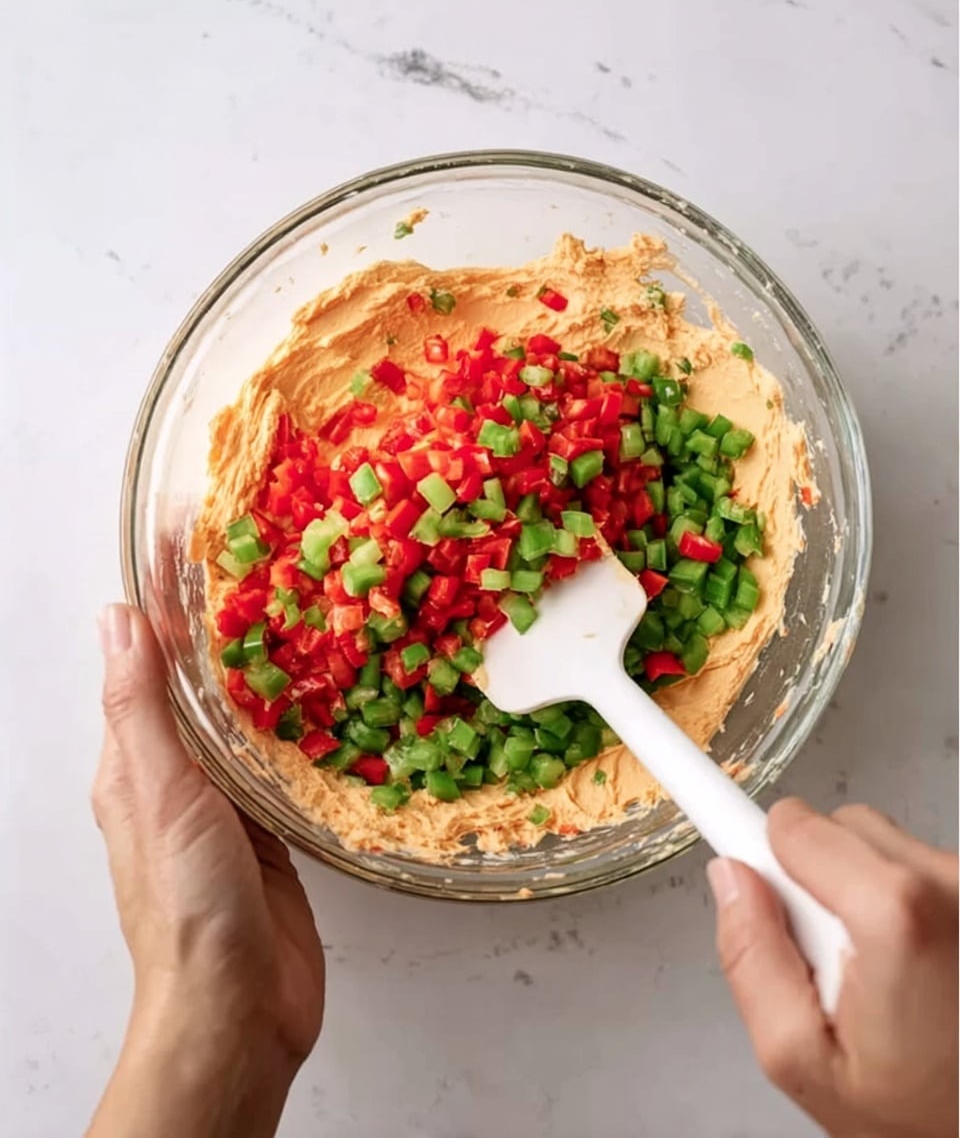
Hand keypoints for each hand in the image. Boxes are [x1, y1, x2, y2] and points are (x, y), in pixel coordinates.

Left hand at [87, 604, 323, 1137]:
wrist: (238, 1006)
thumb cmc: (188, 905)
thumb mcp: (160, 792)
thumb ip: (140, 708)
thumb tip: (116, 620)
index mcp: (135, 765)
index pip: (147, 667)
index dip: (169, 609)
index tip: (204, 548)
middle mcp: (179, 780)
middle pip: (202, 692)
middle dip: (232, 637)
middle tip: (279, 575)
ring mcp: (228, 807)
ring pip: (249, 725)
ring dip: (273, 680)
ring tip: (317, 621)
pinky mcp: (274, 832)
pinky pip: (286, 767)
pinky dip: (304, 732)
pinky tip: (336, 706)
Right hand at [709, 798, 957, 1137]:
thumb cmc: (922, 1117)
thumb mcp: (801, 1060)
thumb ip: (752, 962)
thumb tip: (730, 881)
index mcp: (893, 915)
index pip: (790, 828)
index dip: (735, 814)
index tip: (693, 775)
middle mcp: (947, 882)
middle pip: (834, 827)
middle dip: (813, 877)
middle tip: (824, 956)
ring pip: (881, 844)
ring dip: (863, 890)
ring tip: (881, 970)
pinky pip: (921, 866)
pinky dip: (908, 902)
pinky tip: (918, 965)